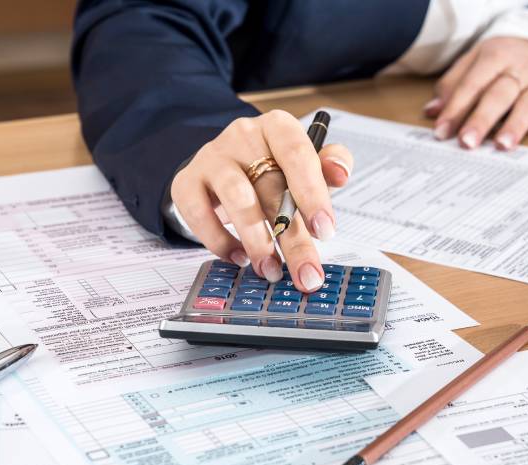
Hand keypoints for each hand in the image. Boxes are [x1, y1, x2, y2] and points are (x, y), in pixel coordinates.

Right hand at [171, 110, 353, 291]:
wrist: (222, 167)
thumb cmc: (272, 169)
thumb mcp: (304, 164)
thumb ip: (328, 165)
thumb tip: (341, 172)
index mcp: (278, 127)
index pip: (298, 154)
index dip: (312, 194)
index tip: (325, 231)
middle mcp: (243, 136)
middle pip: (272, 188)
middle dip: (292, 239)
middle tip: (307, 275)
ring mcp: (212, 157)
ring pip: (237, 199)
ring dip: (257, 241)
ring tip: (271, 271)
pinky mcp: (187, 182)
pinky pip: (200, 214)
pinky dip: (220, 241)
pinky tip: (240, 257)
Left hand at [425, 37, 527, 149]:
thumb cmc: (502, 60)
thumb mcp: (475, 62)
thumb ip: (453, 85)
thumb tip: (432, 112)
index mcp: (494, 56)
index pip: (472, 84)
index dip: (456, 109)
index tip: (442, 132)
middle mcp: (519, 67)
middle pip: (499, 94)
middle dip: (482, 119)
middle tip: (468, 142)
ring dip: (517, 124)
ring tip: (504, 145)